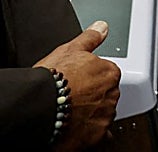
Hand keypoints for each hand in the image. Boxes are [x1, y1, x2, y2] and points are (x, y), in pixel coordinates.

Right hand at [35, 22, 120, 150]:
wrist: (39, 106)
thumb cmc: (53, 79)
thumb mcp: (71, 50)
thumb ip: (90, 39)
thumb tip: (102, 27)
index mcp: (110, 73)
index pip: (107, 76)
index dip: (91, 79)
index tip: (79, 83)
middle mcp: (112, 94)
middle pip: (106, 95)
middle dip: (93, 96)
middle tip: (73, 98)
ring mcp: (105, 115)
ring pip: (102, 114)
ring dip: (91, 113)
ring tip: (71, 112)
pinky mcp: (97, 135)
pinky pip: (99, 134)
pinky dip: (90, 131)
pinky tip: (77, 128)